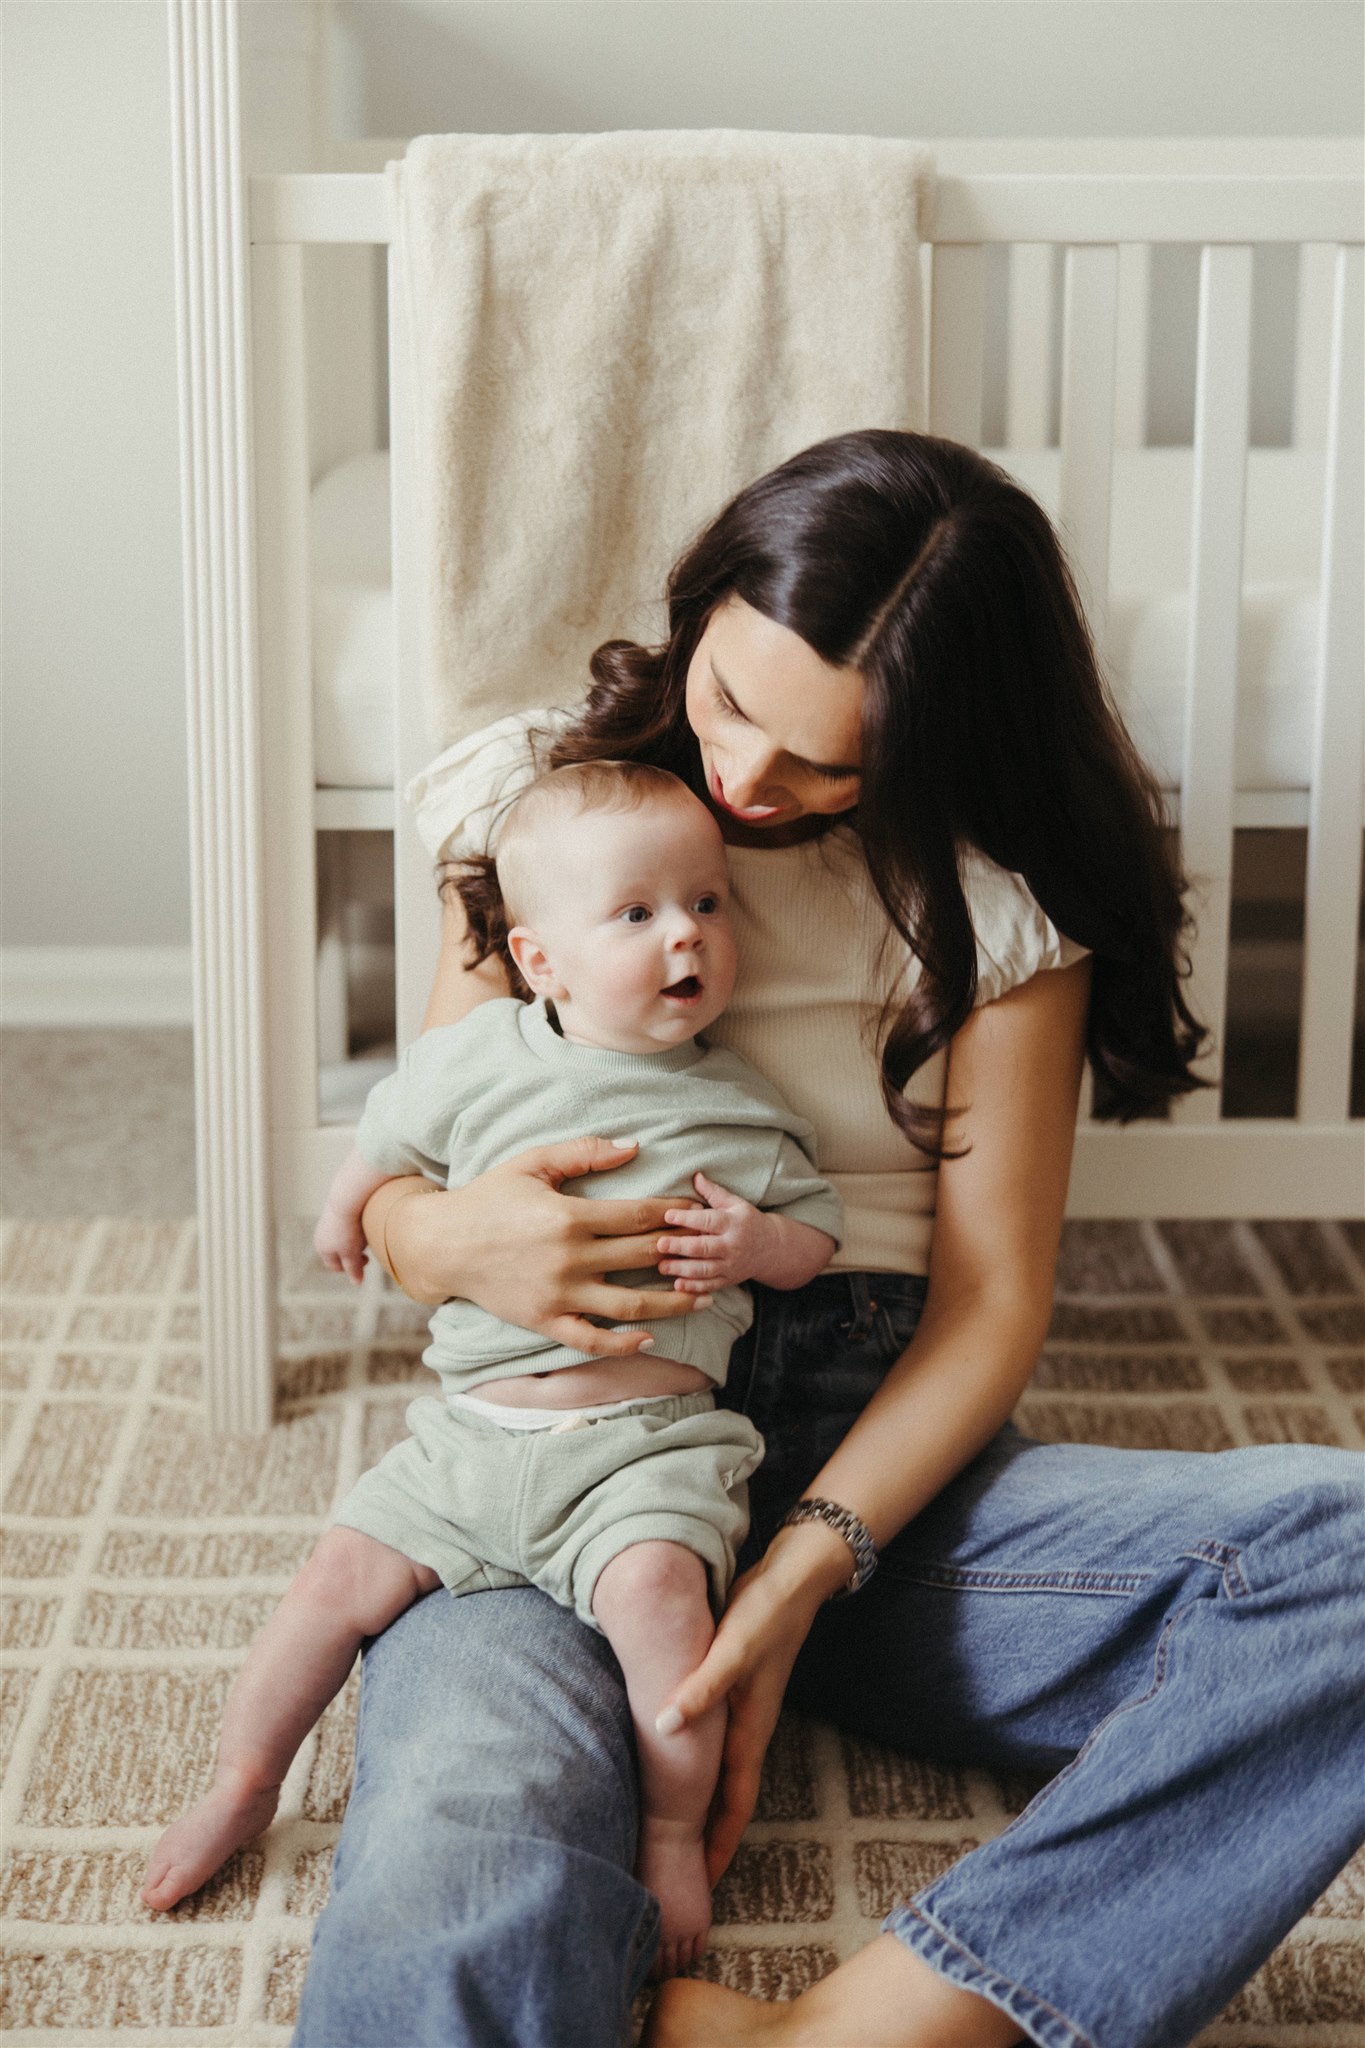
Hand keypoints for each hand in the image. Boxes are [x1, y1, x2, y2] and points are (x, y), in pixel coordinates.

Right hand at [314, 1204, 367, 1284]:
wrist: (347, 1200)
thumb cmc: (349, 1229)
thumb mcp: (352, 1253)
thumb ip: (354, 1269)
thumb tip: (356, 1283)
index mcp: (322, 1248)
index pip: (334, 1266)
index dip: (350, 1268)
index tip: (365, 1260)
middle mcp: (321, 1236)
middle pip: (338, 1253)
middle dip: (352, 1254)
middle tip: (365, 1250)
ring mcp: (326, 1223)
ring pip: (341, 1240)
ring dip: (353, 1242)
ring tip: (364, 1235)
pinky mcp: (334, 1211)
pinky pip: (344, 1226)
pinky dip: (354, 1229)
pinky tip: (363, 1223)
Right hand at [372, 1138, 713, 1355]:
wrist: (443, 1244)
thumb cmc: (489, 1197)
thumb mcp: (533, 1163)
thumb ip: (584, 1152)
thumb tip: (635, 1146)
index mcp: (570, 1215)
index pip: (640, 1215)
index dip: (676, 1212)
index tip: (698, 1212)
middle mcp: (570, 1258)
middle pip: (644, 1258)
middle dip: (683, 1253)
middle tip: (710, 1251)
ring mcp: (559, 1294)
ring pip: (630, 1306)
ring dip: (673, 1303)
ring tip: (703, 1297)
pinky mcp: (545, 1321)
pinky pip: (591, 1340)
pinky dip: (624, 1344)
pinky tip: (650, 1337)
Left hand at [653, 1523, 847, 1880]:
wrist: (795, 1575)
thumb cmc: (765, 1614)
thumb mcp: (732, 1650)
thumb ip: (701, 1689)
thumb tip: (664, 1727)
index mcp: (751, 1730)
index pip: (735, 1803)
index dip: (719, 1844)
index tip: (702, 1882)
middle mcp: (749, 1728)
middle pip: (728, 1795)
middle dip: (708, 1834)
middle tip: (682, 1867)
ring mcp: (744, 1709)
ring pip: (723, 1769)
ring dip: (705, 1800)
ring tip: (677, 1827)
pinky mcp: (736, 1687)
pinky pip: (717, 1741)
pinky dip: (701, 1761)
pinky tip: (679, 1755)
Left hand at [656, 1172, 774, 1291]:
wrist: (772, 1249)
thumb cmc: (748, 1222)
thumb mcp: (735, 1203)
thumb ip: (713, 1192)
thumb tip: (695, 1175)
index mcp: (733, 1223)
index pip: (708, 1220)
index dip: (687, 1217)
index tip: (667, 1215)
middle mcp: (733, 1245)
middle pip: (704, 1247)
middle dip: (680, 1247)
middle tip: (659, 1244)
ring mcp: (731, 1265)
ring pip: (705, 1270)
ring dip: (682, 1269)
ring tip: (661, 1266)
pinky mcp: (729, 1280)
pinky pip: (710, 1285)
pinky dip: (694, 1288)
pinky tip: (677, 1285)